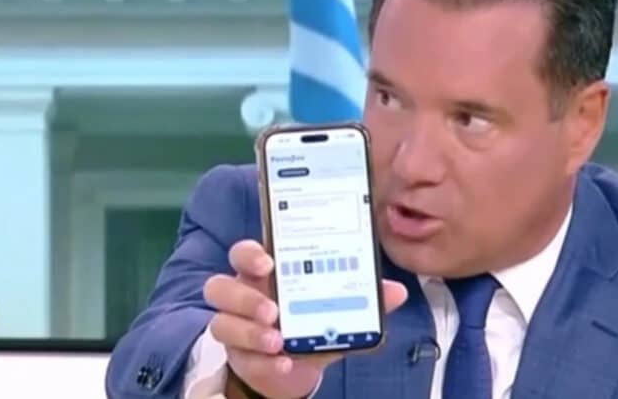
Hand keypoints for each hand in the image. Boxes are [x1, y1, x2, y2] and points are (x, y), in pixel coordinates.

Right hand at [203, 239, 407, 398]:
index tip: (269, 261)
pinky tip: (284, 363)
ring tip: (278, 341)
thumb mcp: (336, 308)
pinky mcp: (238, 355)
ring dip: (250, 332)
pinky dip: (263, 361)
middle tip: (273, 311)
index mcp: (265, 272)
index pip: (243, 253)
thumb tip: (396, 291)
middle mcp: (243, 295)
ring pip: (222, 322)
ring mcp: (235, 325)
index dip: (249, 254)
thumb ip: (363, 298)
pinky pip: (240, 357)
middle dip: (246, 297)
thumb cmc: (309, 322)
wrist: (293, 364)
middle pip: (221, 286)